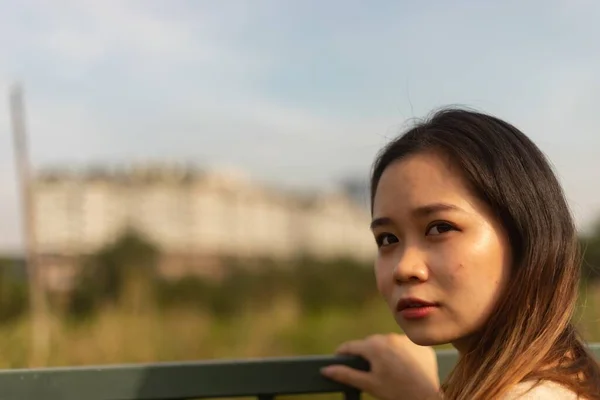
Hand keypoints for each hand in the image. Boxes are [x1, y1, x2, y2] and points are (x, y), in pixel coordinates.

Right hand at [321, 334, 440, 399]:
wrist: (427, 398)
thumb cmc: (396, 393)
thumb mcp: (369, 384)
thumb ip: (346, 375)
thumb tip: (326, 369)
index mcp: (374, 346)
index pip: (351, 346)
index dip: (342, 353)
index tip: (338, 359)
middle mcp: (389, 337)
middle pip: (369, 343)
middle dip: (366, 355)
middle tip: (367, 371)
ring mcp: (406, 340)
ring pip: (388, 343)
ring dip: (384, 352)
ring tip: (387, 371)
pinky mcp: (420, 346)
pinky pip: (405, 346)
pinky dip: (401, 354)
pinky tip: (403, 368)